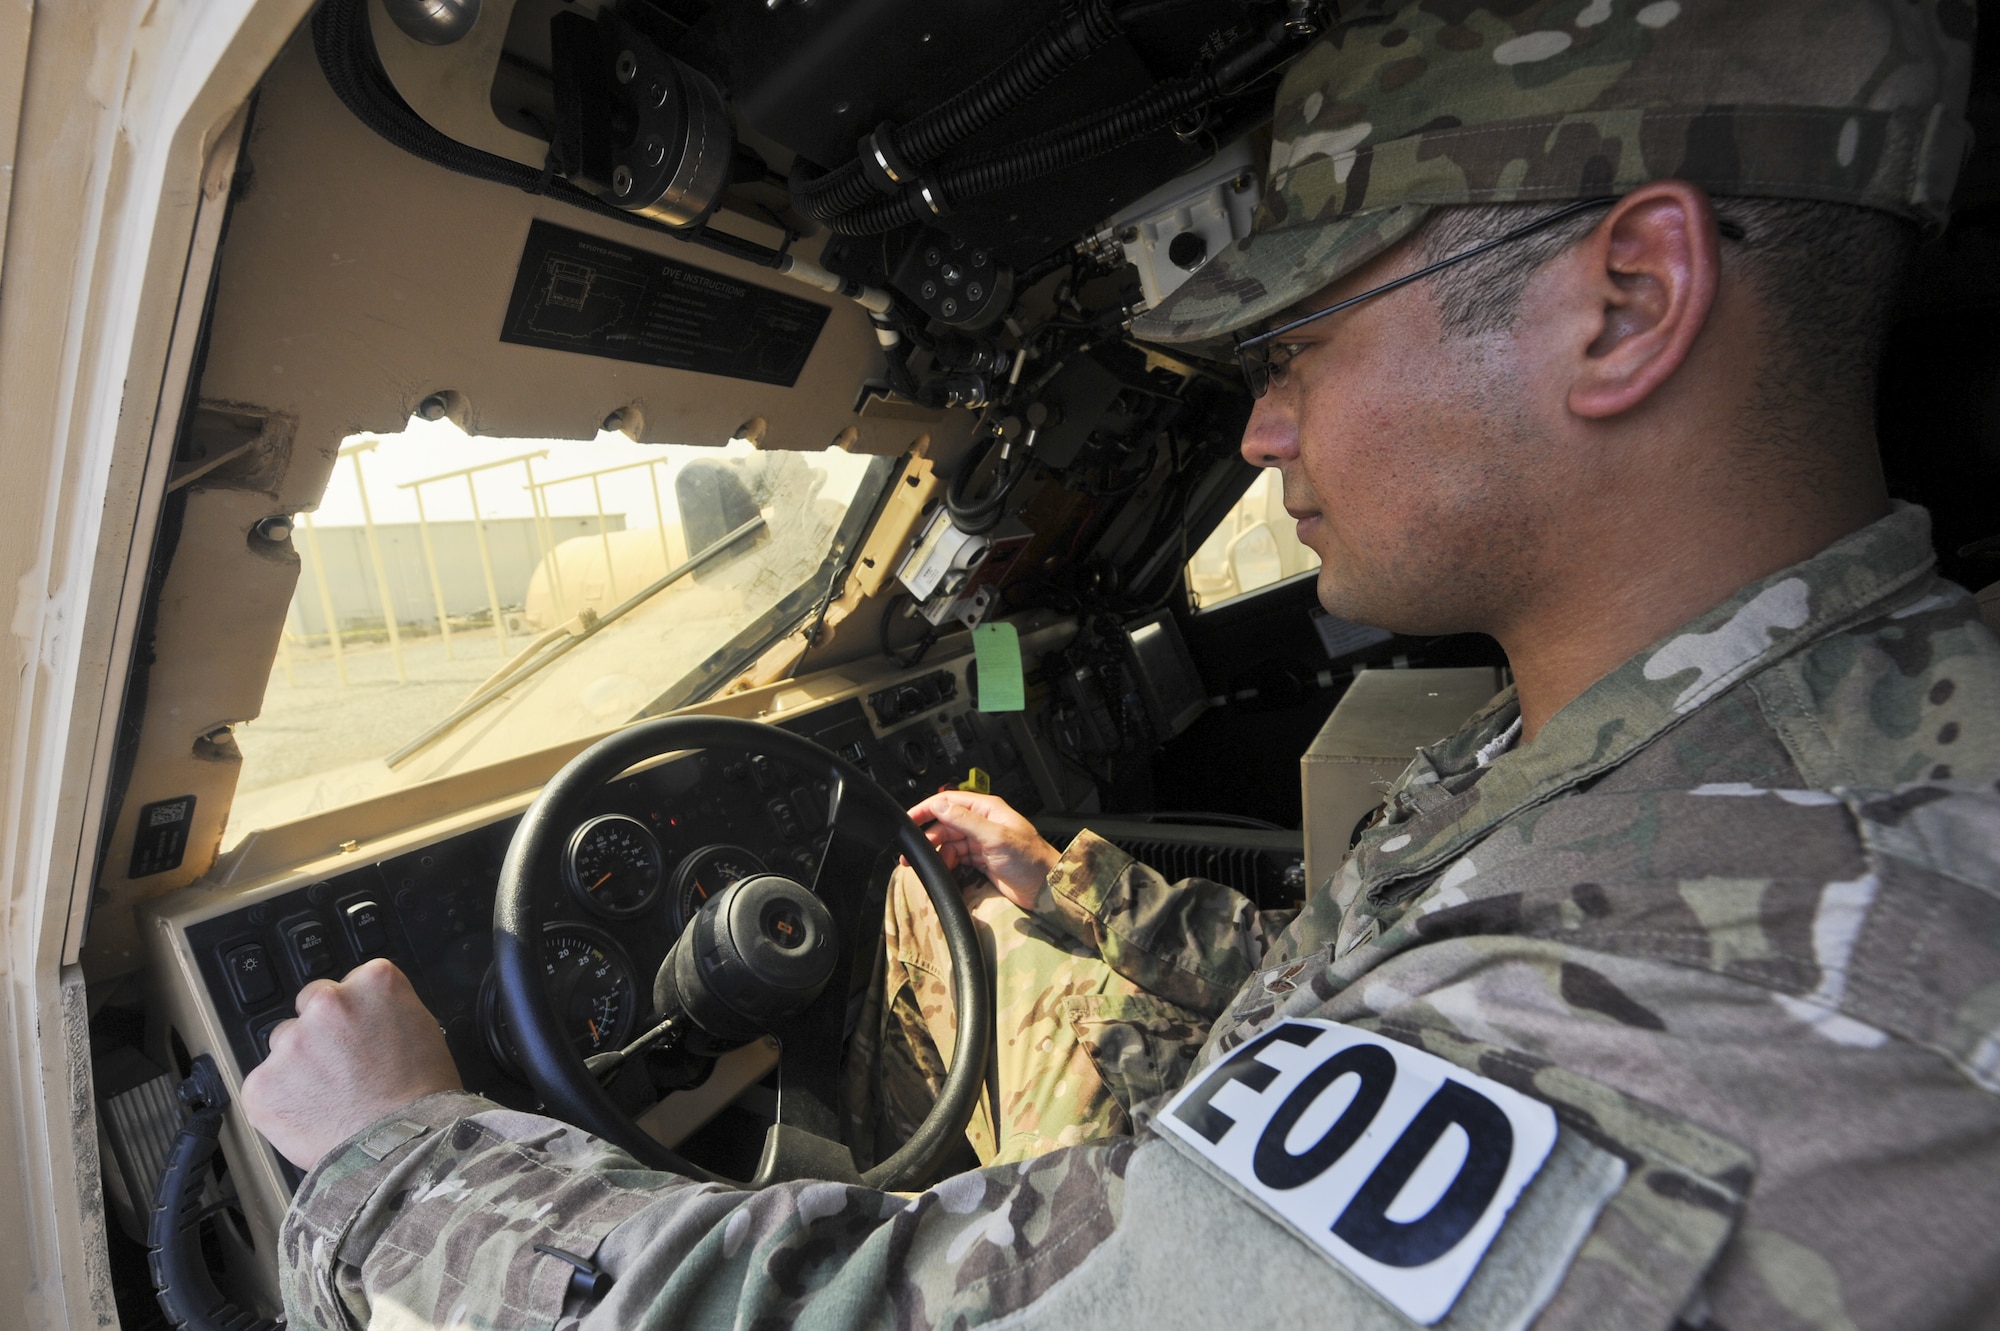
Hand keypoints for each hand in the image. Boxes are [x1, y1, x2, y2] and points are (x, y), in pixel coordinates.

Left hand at [241, 959, 462, 1170]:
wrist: (405, 1148)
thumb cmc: (422, 1097)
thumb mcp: (422, 1030)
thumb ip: (386, 1010)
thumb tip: (365, 1018)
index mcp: (373, 983)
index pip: (350, 985)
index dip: (356, 1015)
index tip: (361, 1035)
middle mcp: (327, 1003)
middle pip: (311, 1008)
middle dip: (322, 1033)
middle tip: (344, 1068)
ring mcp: (290, 1043)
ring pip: (285, 1047)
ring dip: (299, 1067)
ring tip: (330, 1099)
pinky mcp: (262, 1084)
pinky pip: (265, 1088)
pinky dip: (281, 1102)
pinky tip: (311, 1117)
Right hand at [905, 790, 1059, 909]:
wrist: (1046, 888)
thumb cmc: (1030, 859)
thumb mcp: (995, 837)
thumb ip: (965, 820)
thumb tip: (939, 805)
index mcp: (987, 809)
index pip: (950, 802)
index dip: (927, 809)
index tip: (909, 819)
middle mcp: (983, 823)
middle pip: (946, 824)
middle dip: (928, 837)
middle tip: (912, 854)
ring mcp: (982, 843)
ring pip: (950, 843)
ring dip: (937, 853)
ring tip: (925, 866)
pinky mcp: (982, 861)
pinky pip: (958, 858)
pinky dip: (948, 864)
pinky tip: (942, 871)